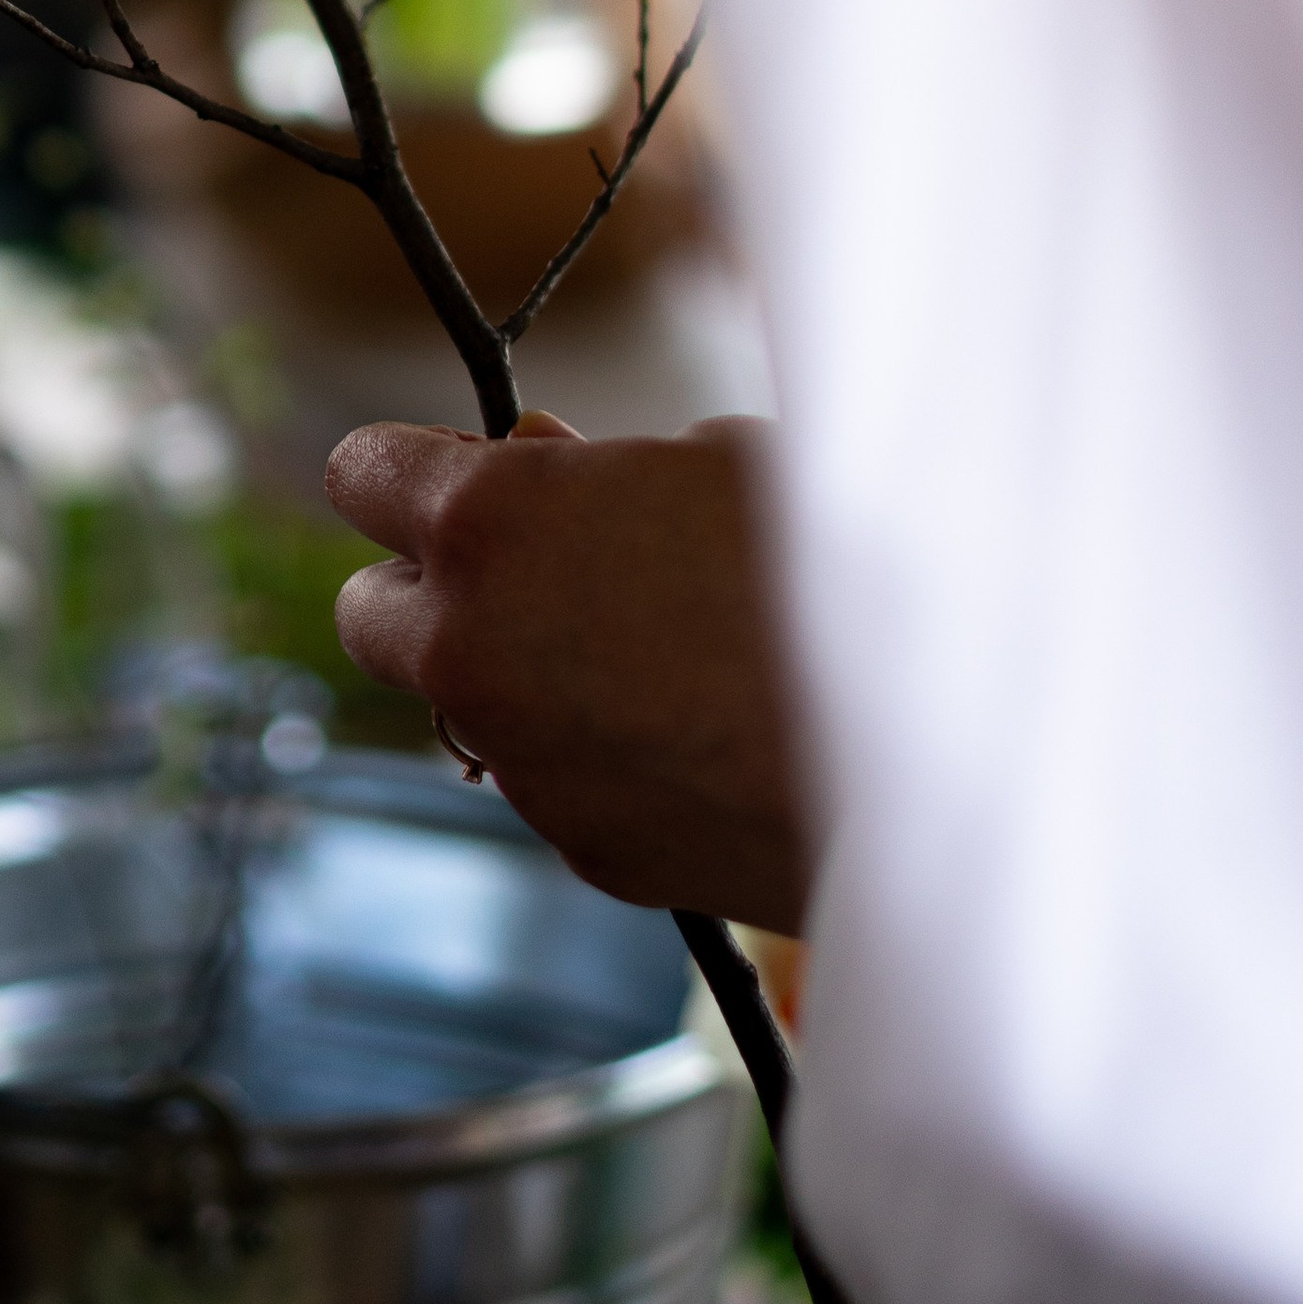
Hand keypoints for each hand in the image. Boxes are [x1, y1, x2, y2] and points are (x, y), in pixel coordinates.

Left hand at [327, 411, 811, 932]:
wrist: (944, 740)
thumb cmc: (845, 558)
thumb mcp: (721, 456)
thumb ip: (599, 464)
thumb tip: (544, 462)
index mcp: (490, 517)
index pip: (358, 471)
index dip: (414, 470)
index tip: (473, 476)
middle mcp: (471, 644)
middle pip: (367, 613)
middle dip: (431, 589)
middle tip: (537, 572)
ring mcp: (520, 760)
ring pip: (467, 708)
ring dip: (521, 677)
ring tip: (655, 656)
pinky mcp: (582, 847)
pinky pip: (555, 783)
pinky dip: (597, 756)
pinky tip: (703, 736)